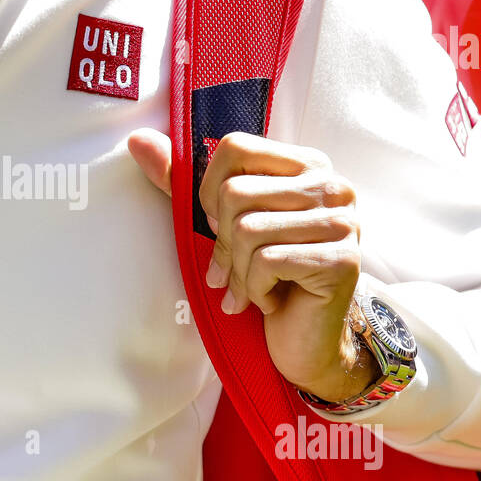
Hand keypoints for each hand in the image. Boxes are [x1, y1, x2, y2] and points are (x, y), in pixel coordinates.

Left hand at [128, 128, 376, 402]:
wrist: (302, 340)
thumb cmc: (263, 276)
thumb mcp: (222, 223)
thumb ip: (183, 181)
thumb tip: (137, 140)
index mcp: (307, 164)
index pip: (235, 147)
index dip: (209, 190)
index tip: (217, 225)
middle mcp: (332, 185)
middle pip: (236, 193)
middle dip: (221, 242)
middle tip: (230, 270)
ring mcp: (343, 222)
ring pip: (248, 230)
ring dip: (237, 272)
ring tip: (249, 289)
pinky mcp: (342, 260)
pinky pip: (267, 262)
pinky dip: (254, 290)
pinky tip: (269, 302)